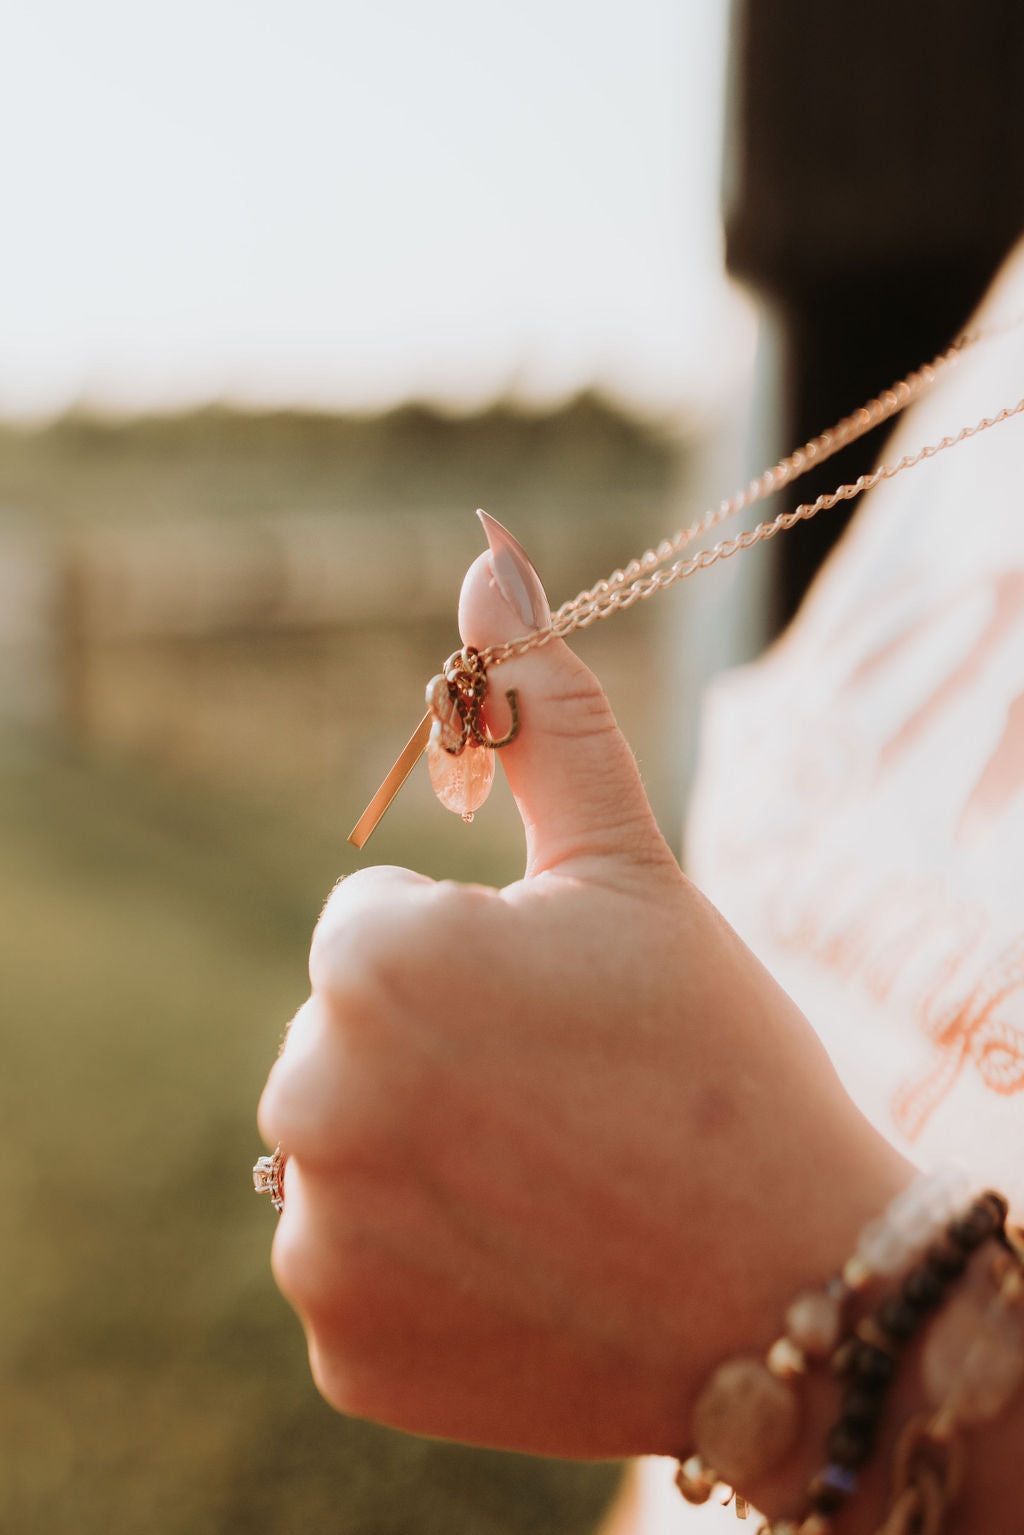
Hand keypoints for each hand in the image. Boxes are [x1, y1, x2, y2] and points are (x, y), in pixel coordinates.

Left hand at [258, 517, 909, 1459]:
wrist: (795, 1288)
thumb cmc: (714, 1057)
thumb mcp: (629, 872)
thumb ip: (545, 712)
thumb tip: (489, 555)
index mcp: (374, 963)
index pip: (369, 933)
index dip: (473, 965)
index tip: (562, 1021)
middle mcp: (311, 1100)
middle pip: (340, 1039)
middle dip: (432, 1056)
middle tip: (564, 1108)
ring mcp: (319, 1243)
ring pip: (338, 1151)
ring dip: (417, 1156)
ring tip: (548, 1187)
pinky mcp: (341, 1346)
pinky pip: (346, 1267)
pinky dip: (414, 1267)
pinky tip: (520, 1269)